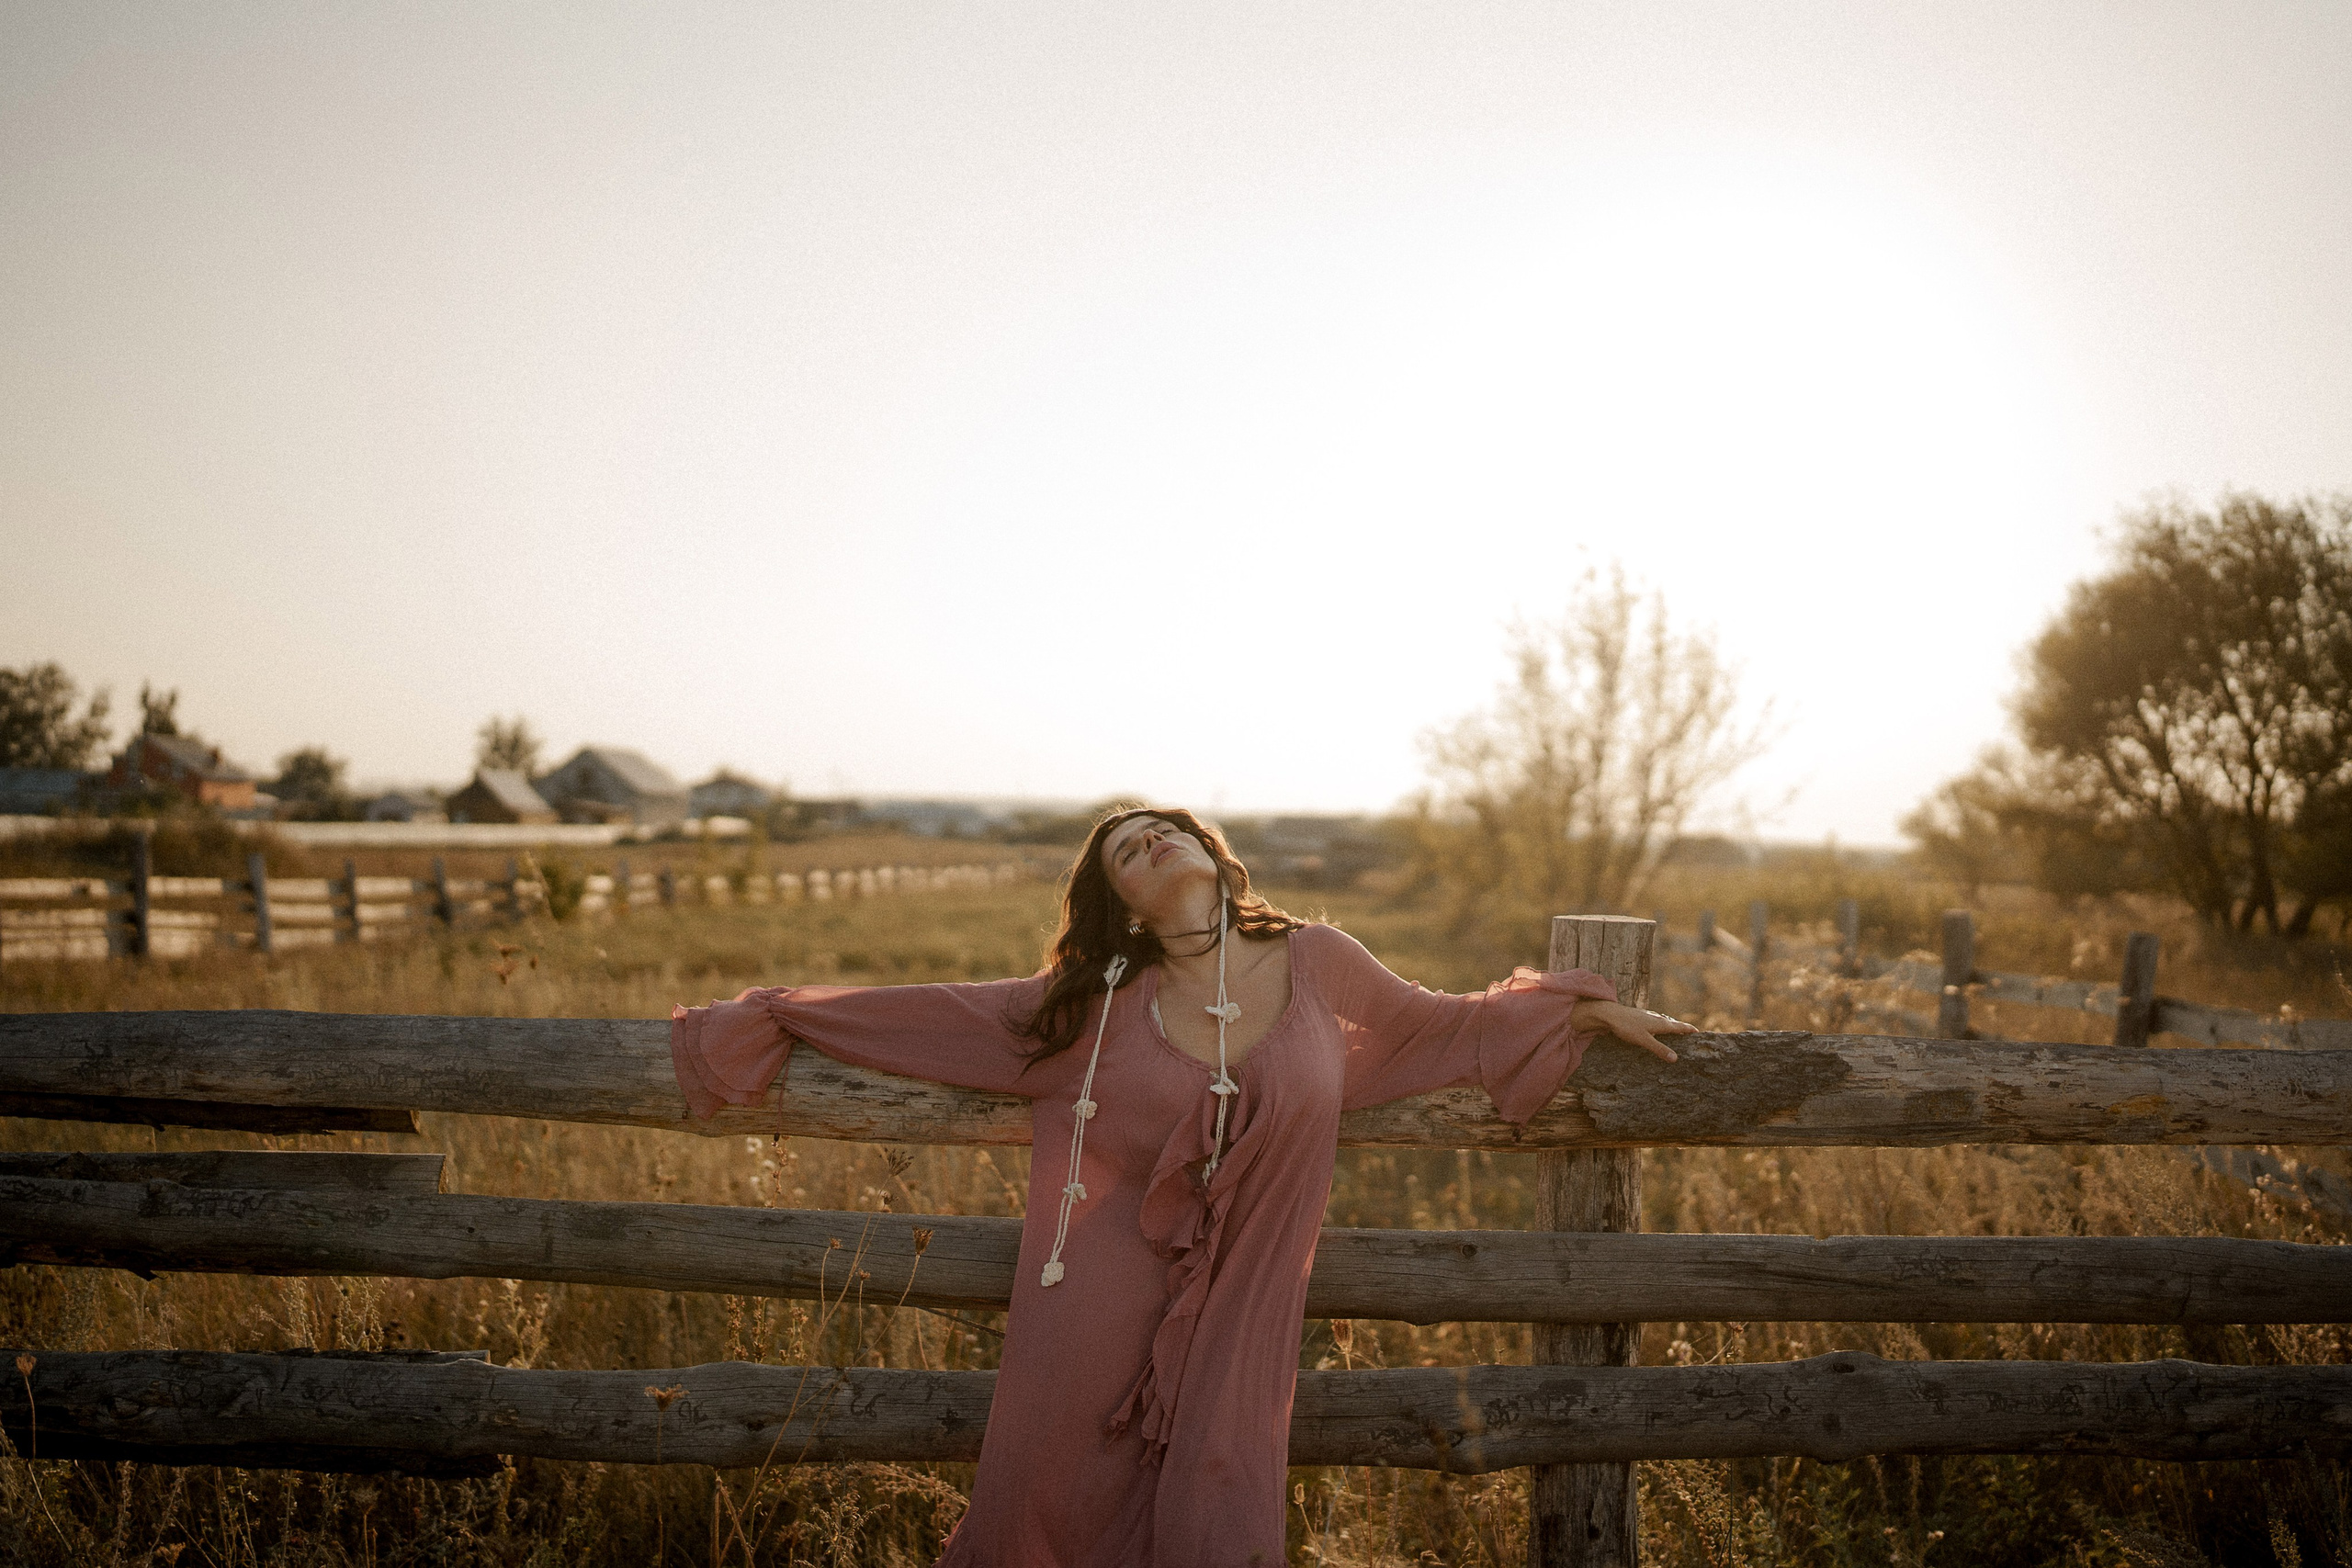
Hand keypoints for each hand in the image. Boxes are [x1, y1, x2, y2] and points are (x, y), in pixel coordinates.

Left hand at [1569, 999, 1695, 1062]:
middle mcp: (1656, 1018)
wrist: (1609, 1014)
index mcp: (1661, 1023)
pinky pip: (1655, 1022)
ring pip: (1663, 1022)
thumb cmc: (1626, 1027)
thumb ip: (1659, 1049)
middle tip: (1689, 1033)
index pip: (1679, 1027)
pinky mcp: (1640, 1017)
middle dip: (1681, 1028)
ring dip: (1671, 1026)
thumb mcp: (1644, 1040)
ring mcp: (1648, 1016)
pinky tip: (1655, 1029)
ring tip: (1675, 1032)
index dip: (1689, 1029)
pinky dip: (1660, 1026)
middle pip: (1673, 1024)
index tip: (1698, 1032)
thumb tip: (1675, 1059)